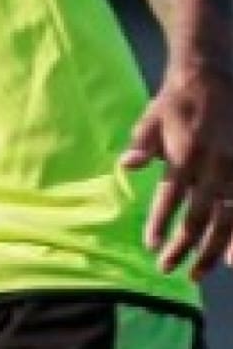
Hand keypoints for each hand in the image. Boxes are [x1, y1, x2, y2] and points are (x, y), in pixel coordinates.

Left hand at [121, 64, 232, 278]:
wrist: (214, 73)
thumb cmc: (177, 100)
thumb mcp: (153, 116)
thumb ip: (142, 143)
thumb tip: (126, 165)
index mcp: (186, 153)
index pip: (170, 197)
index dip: (161, 224)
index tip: (150, 245)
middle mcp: (215, 165)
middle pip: (200, 217)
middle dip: (183, 247)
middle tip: (166, 268)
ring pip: (227, 221)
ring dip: (212, 251)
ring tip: (196, 274)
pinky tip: (232, 259)